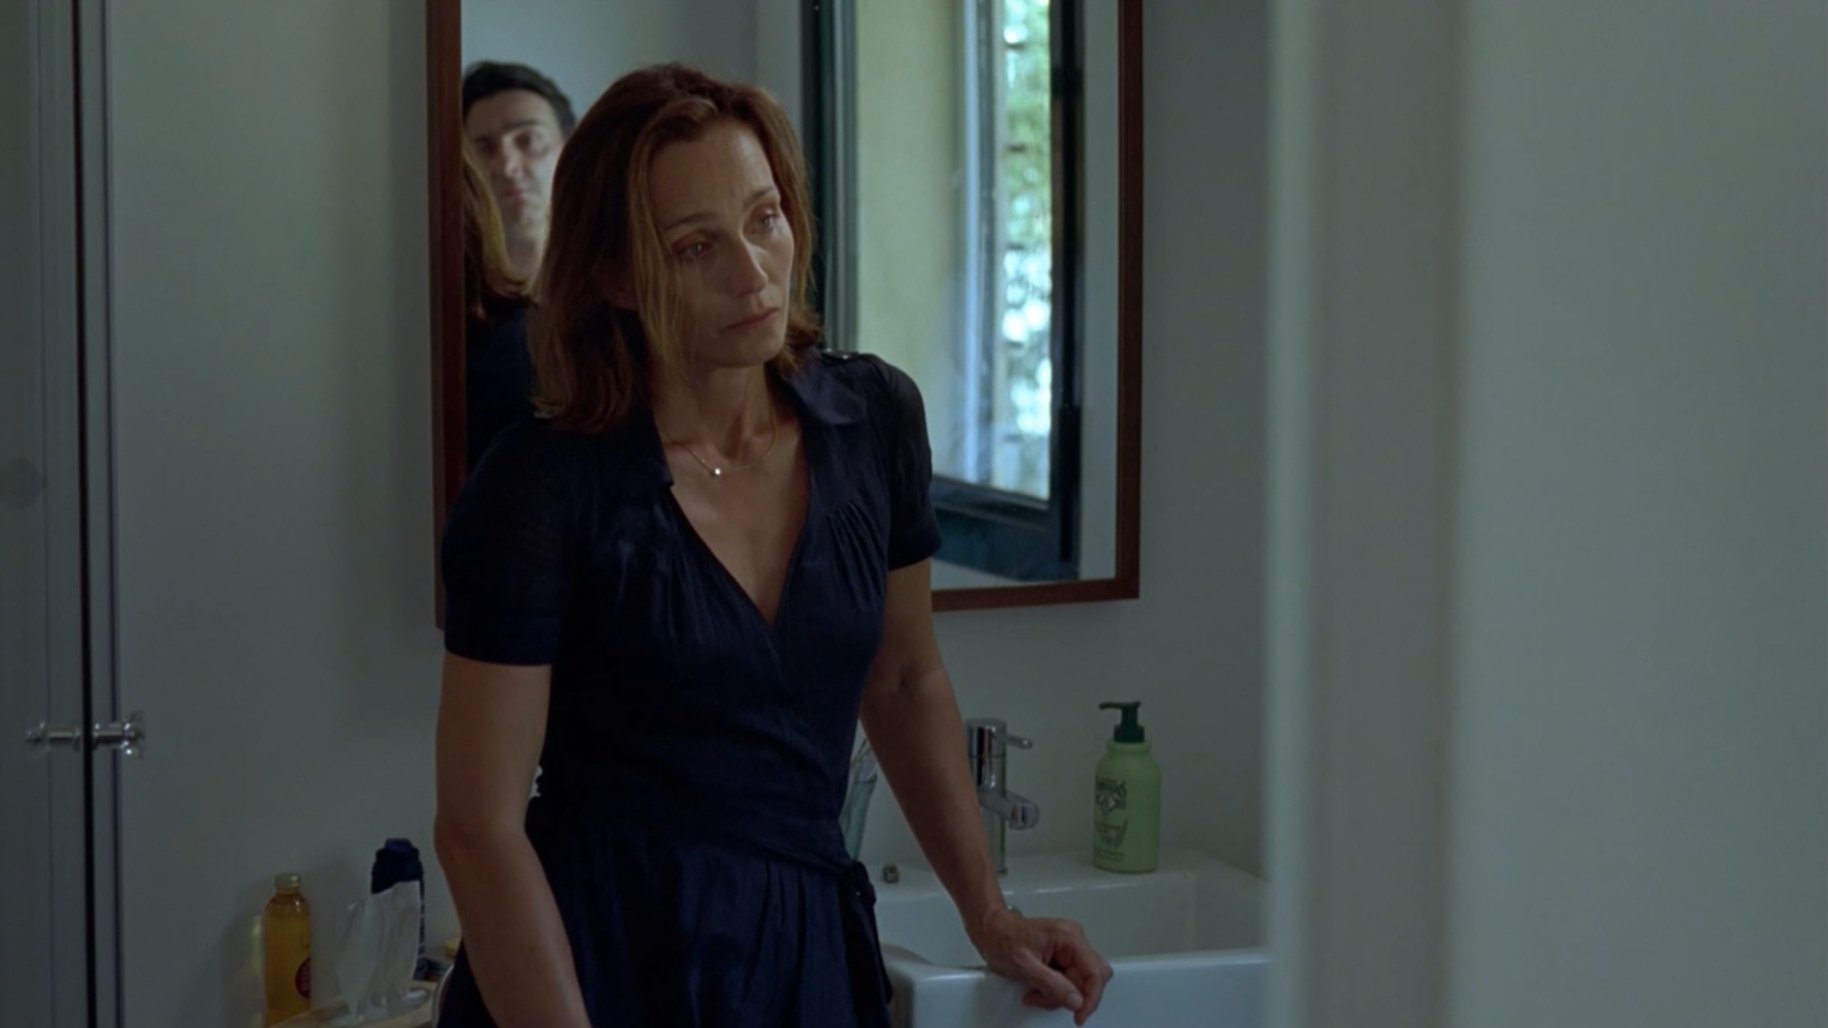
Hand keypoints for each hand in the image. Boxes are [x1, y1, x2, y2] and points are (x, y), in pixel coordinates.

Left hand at [967, 908, 1114, 1024]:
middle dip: (1068, 996)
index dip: (1091, 998)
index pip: (1095, 972)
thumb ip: (1053, 985)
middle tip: (1045, 999)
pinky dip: (1053, 989)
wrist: (989, 929)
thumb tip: (1076, 1001)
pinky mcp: (1061, 954)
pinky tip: (1037, 987)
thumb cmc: (1001, 939)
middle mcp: (1073, 939)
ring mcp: (1068, 946)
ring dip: (1056, 994)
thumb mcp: (1025, 967)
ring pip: (1077, 982)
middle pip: (1088, 979)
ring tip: (1034, 992)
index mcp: (1069, 938)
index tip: (1080, 1015)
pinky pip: (1067, 978)